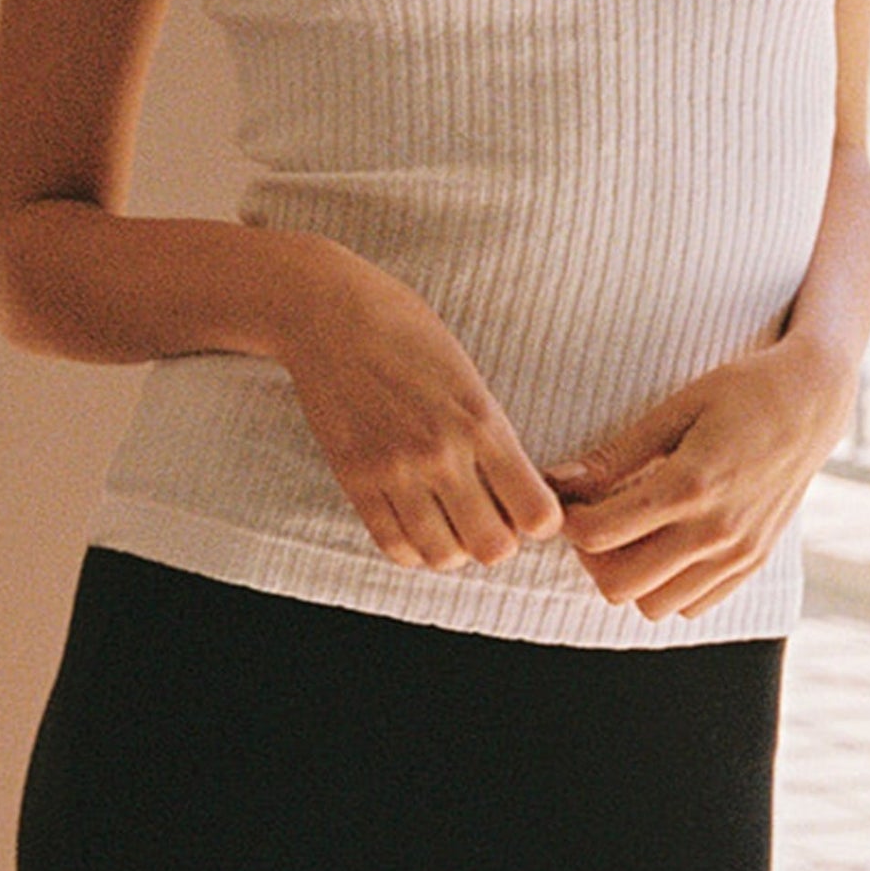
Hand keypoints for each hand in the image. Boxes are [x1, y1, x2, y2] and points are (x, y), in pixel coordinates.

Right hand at [274, 240, 562, 572]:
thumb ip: (491, 432)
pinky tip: (417, 524)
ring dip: (455, 548)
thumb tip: (518, 486)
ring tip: (451, 522)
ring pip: (443, 557)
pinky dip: (412, 547)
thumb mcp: (468, 376)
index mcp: (482, 421)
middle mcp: (442, 453)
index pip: (537, 514)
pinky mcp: (354, 480)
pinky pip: (393, 545)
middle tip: (490, 518)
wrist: (329, 313)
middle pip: (494, 549)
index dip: (541, 521)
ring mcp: (394, 471)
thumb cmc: (405, 331)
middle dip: (499, 540)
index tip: (530, 508)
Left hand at [549, 336, 853, 622]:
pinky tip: (666, 546)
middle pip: (619, 585)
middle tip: (595, 520)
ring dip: (630, 577)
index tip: (570, 499)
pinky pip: (693, 606)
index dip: (569, 521)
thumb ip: (618, 453)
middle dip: (592, 557)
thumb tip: (559, 480)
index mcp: (690, 485)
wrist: (814, 402)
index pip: (600, 534)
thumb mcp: (677, 407)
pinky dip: (668, 588)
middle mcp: (716, 530)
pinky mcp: (753, 563)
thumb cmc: (743, 391)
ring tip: (630, 535)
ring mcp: (738, 554)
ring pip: (654, 606)